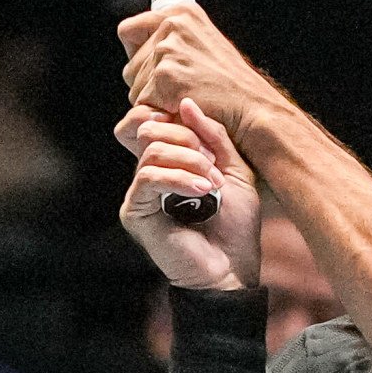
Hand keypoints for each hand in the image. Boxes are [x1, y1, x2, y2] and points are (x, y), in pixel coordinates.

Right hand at [114, 99, 260, 291]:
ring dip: (189, 160)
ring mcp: (140, 193)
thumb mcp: (234, 170)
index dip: (183, 121)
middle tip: (214, 164)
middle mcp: (149, 173)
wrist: (232, 268)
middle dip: (188, 138)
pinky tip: (202, 190)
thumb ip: (213, 136)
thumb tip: (186, 103)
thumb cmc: (235, 225)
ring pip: (152, 150)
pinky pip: (148, 177)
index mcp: (169, 161)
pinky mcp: (135, 211)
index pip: (157, 120)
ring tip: (212, 183)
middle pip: (150, 128)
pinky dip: (179, 178)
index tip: (214, 145)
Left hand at [118, 0, 281, 136]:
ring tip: (183, 98)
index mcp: (181, 13)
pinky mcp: (166, 77)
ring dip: (153, 99)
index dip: (137, 54)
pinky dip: (159, 111)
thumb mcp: (204, 43)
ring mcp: (168, 50)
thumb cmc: (231, 84)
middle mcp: (172, 25)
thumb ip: (172, 39)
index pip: (129, 30)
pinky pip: (143, 103)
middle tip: (177, 90)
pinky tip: (181, 107)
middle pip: (130, 64)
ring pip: (135, 86)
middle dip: (146, 83)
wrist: (250, 107)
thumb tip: (137, 47)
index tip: (152, 68)